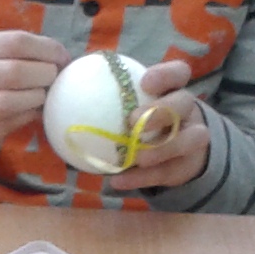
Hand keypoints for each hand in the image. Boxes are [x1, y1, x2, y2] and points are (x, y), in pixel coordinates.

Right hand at [0, 30, 69, 160]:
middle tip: (53, 78)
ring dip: (36, 98)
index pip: (16, 42)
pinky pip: (11, 124)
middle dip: (43, 75)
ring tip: (42, 94)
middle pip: (14, 72)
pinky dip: (28, 116)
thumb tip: (64, 60)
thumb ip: (22, 52)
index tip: (62, 58)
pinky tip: (30, 110)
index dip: (47, 49)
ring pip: (9, 102)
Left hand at [112, 59, 210, 193]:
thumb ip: (105, 95)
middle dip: (161, 110)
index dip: (166, 74)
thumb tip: (61, 86)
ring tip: (139, 157)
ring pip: (193, 138)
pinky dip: (142, 178)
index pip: (179, 72)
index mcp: (173, 89)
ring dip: (164, 148)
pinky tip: (118, 181)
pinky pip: (168, 172)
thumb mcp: (128, 105)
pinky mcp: (187, 165)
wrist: (173, 152)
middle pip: (185, 102)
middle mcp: (188, 111)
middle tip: (134, 121)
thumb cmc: (142, 121)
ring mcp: (193, 138)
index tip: (144, 82)